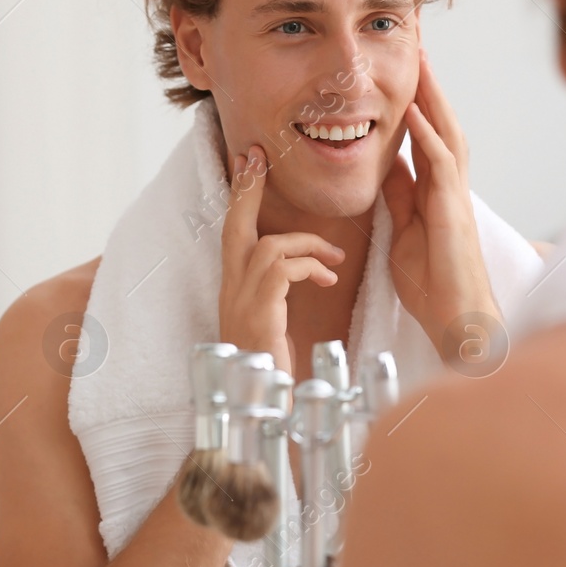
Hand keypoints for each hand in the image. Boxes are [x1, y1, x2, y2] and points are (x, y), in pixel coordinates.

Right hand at [219, 144, 345, 377]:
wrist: (265, 411)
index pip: (233, 233)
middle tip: (256, 155)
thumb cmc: (275, 372)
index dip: (239, 197)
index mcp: (234, 290)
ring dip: (306, 243)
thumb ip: (281, 294)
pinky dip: (310, 266)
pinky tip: (328, 278)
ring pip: (268, 246)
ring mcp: (241, 303)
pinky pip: (283, 271)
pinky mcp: (259, 314)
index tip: (247, 163)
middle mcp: (231, 292)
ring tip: (334, 257)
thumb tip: (306, 269)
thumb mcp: (276, 325)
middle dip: (246, 188)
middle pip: (233, 225)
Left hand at [382, 49, 500, 358]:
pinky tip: (413, 111)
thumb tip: (387, 165)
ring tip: (420, 62)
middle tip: (419, 45)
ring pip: (446, 133)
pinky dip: (427, 134)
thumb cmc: (432, 284)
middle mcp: (449, 185)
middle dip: (429, 85)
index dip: (417, 100)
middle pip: (441, 123)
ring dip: (432, 97)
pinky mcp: (452, 212)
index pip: (427, 133)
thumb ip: (399, 196)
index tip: (406, 68)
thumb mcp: (403, 230)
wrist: (454, 320)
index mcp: (436, 189)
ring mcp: (454, 196)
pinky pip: (440, 165)